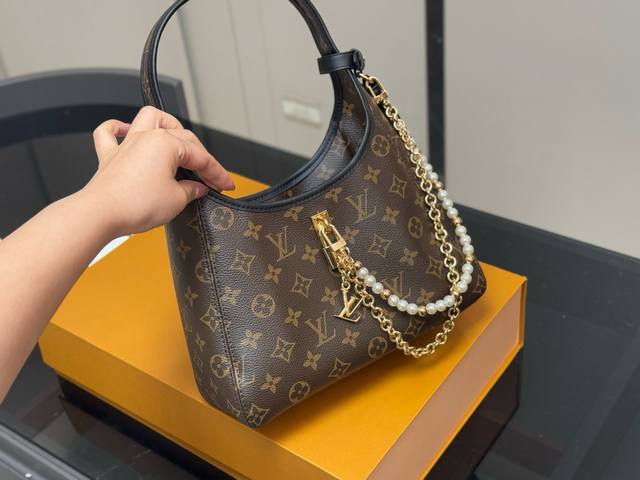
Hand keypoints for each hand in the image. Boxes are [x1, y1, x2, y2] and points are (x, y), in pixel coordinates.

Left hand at [83, 106, 233, 236]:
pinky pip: (109, 133)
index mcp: (166, 143)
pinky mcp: (110, 157)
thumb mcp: (176, 200)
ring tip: (178, 139)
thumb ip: (191, 190)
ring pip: (149, 118)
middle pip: (182, 138)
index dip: (217, 173)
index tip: (225, 185)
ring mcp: (126, 145)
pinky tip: (126, 130)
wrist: (100, 214)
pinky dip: (118, 128)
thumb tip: (197, 188)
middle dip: (200, 157)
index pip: (201, 157)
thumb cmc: (134, 204)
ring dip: (166, 124)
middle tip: (210, 178)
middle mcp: (146, 137)